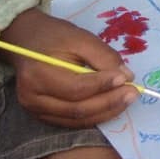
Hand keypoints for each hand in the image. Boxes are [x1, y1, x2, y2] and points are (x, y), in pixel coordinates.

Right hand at [1, 8, 138, 127]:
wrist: (27, 40)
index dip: (103, 85)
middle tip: (133, 93)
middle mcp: (32, 97)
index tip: (126, 79)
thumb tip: (126, 76)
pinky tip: (112, 106)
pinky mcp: (41, 115)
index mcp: (38, 74)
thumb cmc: (54, 36)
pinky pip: (71, 121)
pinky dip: (94, 116)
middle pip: (77, 108)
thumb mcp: (80, 37)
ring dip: (105, 112)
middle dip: (109, 102)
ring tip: (127, 99)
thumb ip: (103, 56)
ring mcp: (34, 110)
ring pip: (76, 119)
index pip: (76, 88)